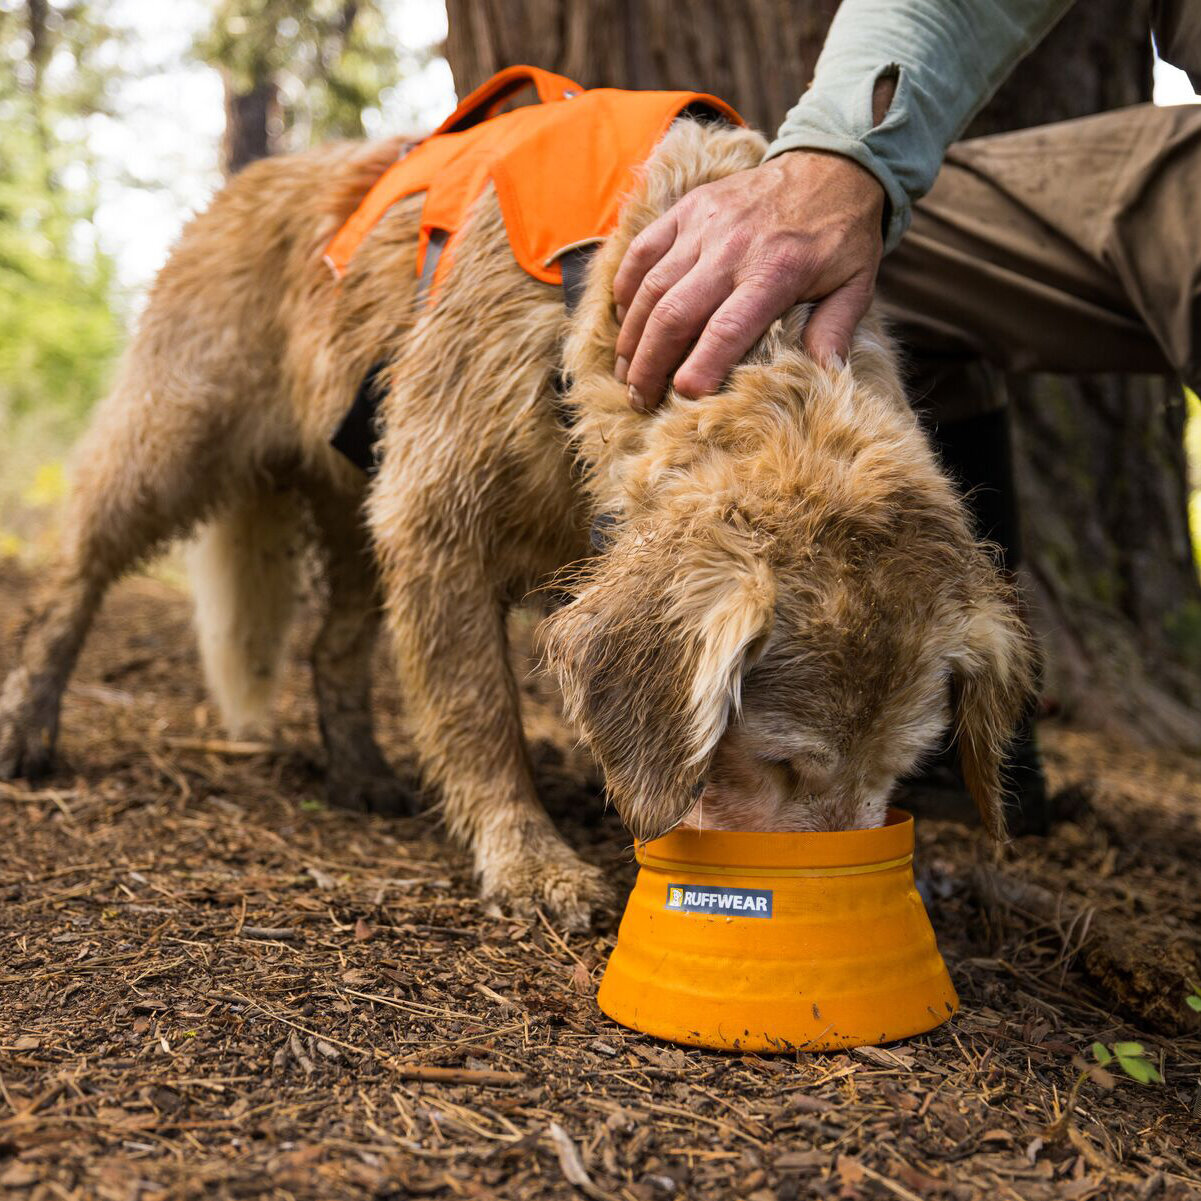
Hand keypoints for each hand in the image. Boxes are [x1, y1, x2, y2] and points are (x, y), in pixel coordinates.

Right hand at [612, 150, 885, 409]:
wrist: (831, 164)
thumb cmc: (841, 236)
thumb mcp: (857, 285)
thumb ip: (836, 331)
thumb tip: (825, 377)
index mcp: (776, 272)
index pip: (727, 329)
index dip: (700, 367)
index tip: (681, 397)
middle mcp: (733, 248)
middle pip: (675, 314)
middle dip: (650, 364)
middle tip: (639, 399)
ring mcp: (704, 225)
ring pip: (650, 287)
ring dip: (631, 336)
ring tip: (625, 373)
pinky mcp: (686, 209)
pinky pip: (642, 251)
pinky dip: (625, 288)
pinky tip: (623, 321)